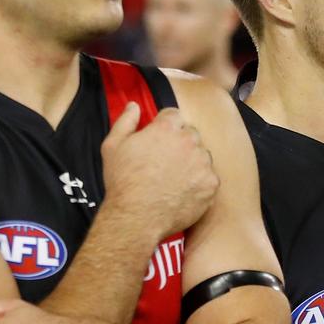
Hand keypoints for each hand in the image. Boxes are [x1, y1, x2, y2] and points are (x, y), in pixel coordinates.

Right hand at [101, 103, 218, 241]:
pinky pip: (209, 177)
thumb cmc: (122, 181)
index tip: (158, 140)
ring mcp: (203, 163)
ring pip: (202, 155)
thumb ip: (125, 121)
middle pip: (190, 134)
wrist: (136, 217)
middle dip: (180, 143)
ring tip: (173, 179)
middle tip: (164, 162)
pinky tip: (183, 191)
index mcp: (167, 128)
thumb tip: (134, 105)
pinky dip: (199, 182)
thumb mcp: (113, 146)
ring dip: (192, 162)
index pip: (174, 115)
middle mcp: (189, 141)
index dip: (165, 127)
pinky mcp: (211, 184)